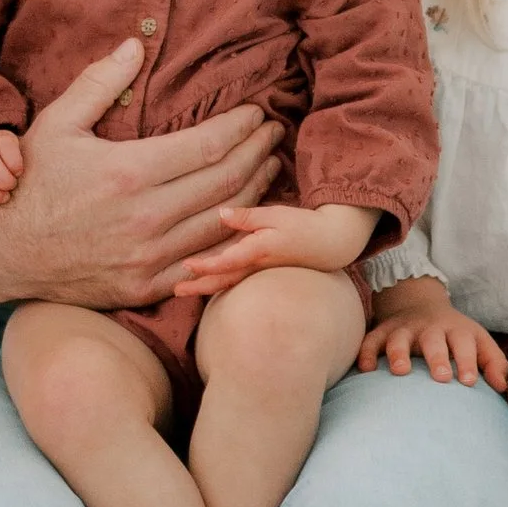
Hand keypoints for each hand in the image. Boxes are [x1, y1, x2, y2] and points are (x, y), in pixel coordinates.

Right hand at [0, 40, 280, 310]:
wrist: (1, 253)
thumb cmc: (28, 183)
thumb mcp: (56, 124)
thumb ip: (100, 82)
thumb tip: (137, 42)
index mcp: (127, 172)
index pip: (209, 145)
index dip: (241, 127)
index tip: (256, 111)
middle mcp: (145, 218)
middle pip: (227, 182)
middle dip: (258, 152)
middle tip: (273, 133)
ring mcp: (148, 258)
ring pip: (224, 223)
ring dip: (256, 192)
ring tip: (268, 167)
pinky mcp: (146, 286)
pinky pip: (206, 264)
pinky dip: (232, 239)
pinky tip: (245, 219)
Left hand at [169, 199, 375, 299]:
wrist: (332, 243)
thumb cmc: (304, 225)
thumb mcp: (277, 214)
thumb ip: (248, 217)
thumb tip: (221, 215)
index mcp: (259, 251)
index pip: (228, 261)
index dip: (207, 265)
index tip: (186, 266)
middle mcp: (258, 267)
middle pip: (224, 280)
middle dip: (199, 287)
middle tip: (175, 292)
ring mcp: (262, 273)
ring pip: (229, 283)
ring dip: (206, 288)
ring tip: (184, 292)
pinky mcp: (264, 273)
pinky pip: (238, 281)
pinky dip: (221, 284)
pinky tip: (207, 284)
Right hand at [355, 283, 507, 389]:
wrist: (421, 305)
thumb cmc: (455, 335)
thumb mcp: (478, 342)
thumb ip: (493, 363)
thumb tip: (501, 386)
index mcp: (456, 331)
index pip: (464, 344)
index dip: (467, 361)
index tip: (469, 381)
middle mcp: (430, 328)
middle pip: (433, 340)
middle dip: (437, 357)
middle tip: (441, 377)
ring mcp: (404, 329)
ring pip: (399, 339)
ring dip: (398, 353)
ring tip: (400, 371)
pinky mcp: (383, 332)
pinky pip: (370, 341)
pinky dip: (366, 353)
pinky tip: (365, 370)